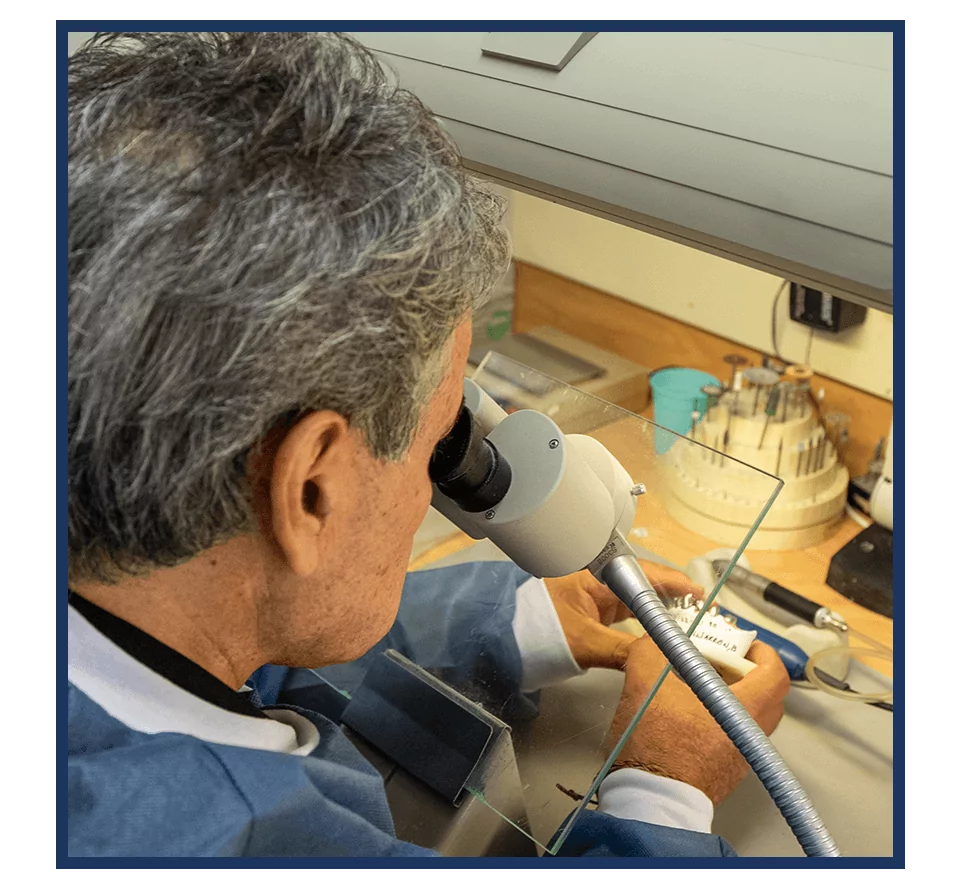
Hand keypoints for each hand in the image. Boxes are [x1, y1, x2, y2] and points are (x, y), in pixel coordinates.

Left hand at [543, 562, 702, 670]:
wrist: (503, 640)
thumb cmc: (537, 632)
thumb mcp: (585, 644)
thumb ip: (624, 652)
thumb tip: (657, 661)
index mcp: (596, 576)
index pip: (643, 574)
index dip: (674, 584)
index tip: (697, 593)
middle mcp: (598, 580)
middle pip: (644, 583)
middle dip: (674, 596)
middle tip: (702, 610)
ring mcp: (595, 595)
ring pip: (637, 597)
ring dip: (660, 609)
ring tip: (688, 620)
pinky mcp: (592, 609)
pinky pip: (626, 609)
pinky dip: (645, 619)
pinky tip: (659, 629)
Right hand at [603, 636, 789, 805]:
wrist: (650, 799)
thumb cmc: (656, 747)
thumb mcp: (645, 683)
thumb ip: (651, 651)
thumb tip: (653, 639)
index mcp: (743, 711)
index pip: (775, 674)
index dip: (762, 652)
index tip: (744, 642)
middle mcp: (749, 736)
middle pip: (766, 695)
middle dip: (743, 671)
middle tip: (718, 658)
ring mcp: (738, 756)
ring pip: (747, 715)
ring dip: (728, 694)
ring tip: (696, 682)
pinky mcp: (723, 770)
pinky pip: (732, 733)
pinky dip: (717, 715)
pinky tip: (686, 710)